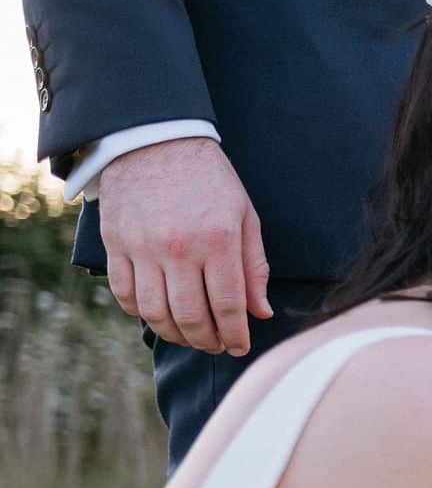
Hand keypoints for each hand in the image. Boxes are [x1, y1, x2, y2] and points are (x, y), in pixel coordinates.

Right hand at [98, 137, 272, 354]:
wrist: (155, 141)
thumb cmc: (210, 180)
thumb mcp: (245, 216)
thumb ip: (254, 266)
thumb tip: (260, 312)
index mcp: (217, 240)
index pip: (227, 305)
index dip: (235, 334)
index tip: (240, 346)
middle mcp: (178, 248)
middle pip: (190, 316)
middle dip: (207, 341)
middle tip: (217, 346)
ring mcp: (142, 247)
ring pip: (155, 312)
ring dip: (175, 334)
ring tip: (191, 336)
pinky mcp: (115, 244)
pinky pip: (125, 294)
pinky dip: (142, 313)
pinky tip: (159, 315)